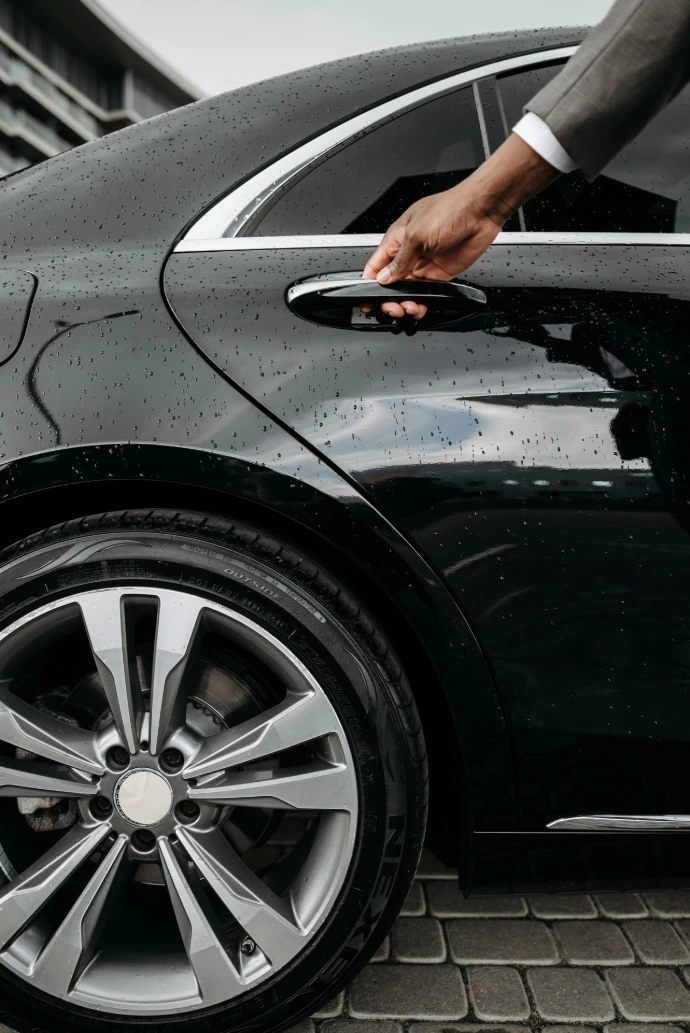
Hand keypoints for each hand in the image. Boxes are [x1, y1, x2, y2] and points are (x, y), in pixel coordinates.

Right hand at [362, 133, 560, 318]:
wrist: (481, 211)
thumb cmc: (449, 209)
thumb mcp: (416, 235)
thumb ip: (399, 260)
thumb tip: (384, 278)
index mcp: (397, 239)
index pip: (376, 266)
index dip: (369, 283)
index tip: (366, 300)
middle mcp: (409, 253)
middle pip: (391, 283)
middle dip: (389, 298)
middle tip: (393, 308)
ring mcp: (424, 264)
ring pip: (408, 291)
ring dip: (406, 303)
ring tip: (408, 309)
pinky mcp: (440, 274)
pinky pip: (428, 293)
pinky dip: (423, 303)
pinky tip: (421, 308)